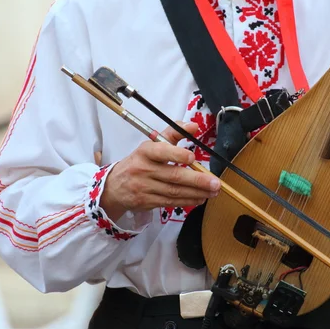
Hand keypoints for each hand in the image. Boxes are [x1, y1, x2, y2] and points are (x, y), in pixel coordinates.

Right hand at [101, 122, 220, 220]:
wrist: (115, 186)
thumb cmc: (139, 162)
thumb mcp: (152, 145)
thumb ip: (173, 133)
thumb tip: (194, 126)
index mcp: (145, 151)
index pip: (161, 152)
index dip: (177, 155)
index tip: (193, 158)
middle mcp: (144, 169)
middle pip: (174, 176)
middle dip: (197, 180)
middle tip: (215, 183)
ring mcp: (144, 188)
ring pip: (175, 191)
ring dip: (197, 193)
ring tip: (213, 191)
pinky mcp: (147, 202)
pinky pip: (171, 202)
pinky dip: (188, 201)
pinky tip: (200, 198)